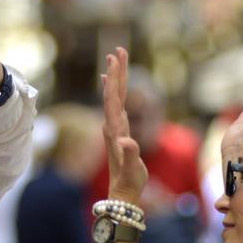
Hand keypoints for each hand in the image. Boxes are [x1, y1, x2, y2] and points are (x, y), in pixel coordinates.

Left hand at [102, 48, 147, 203]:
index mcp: (114, 129)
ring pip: (115, 96)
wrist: (122, 192)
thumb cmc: (130, 181)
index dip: (114, 79)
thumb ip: (130, 155)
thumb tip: (128, 141)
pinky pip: (116, 104)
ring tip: (115, 59)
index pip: (113, 98)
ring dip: (116, 77)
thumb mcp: (132, 169)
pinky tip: (110, 84)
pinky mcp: (118, 130)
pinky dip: (114, 90)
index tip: (114, 60)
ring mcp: (114, 127)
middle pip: (113, 92)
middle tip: (117, 50)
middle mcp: (112, 125)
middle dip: (116, 71)